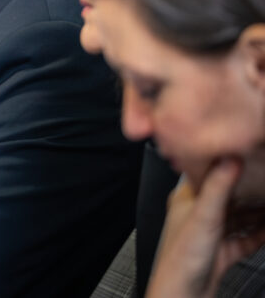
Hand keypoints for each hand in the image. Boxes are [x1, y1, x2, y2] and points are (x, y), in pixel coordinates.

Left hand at [146, 159, 264, 297]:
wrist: (183, 294)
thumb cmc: (182, 257)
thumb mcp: (204, 215)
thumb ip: (218, 187)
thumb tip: (230, 158)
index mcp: (187, 199)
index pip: (206, 174)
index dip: (226, 164)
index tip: (246, 156)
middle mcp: (198, 214)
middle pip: (228, 197)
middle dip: (249, 190)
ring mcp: (211, 234)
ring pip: (239, 218)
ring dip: (258, 213)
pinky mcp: (222, 252)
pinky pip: (245, 239)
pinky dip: (259, 234)